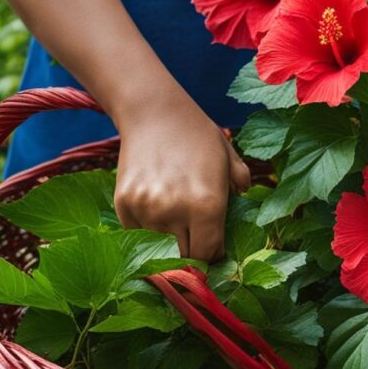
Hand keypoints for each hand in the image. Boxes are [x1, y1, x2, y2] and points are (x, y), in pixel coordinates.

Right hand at [113, 95, 250, 261]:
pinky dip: (146, 229)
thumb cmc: (198, 135)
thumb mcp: (230, 159)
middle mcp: (175, 211)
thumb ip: (242, 187)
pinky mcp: (124, 204)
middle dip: (190, 252)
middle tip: (193, 237)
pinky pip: (136, 233)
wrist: (154, 111)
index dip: (212, 256)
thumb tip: (243, 205)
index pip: (208, 255)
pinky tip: (154, 206)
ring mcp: (146, 209)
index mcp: (207, 205)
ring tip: (173, 213)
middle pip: (183, 257)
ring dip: (167, 239)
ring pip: (158, 246)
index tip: (211, 249)